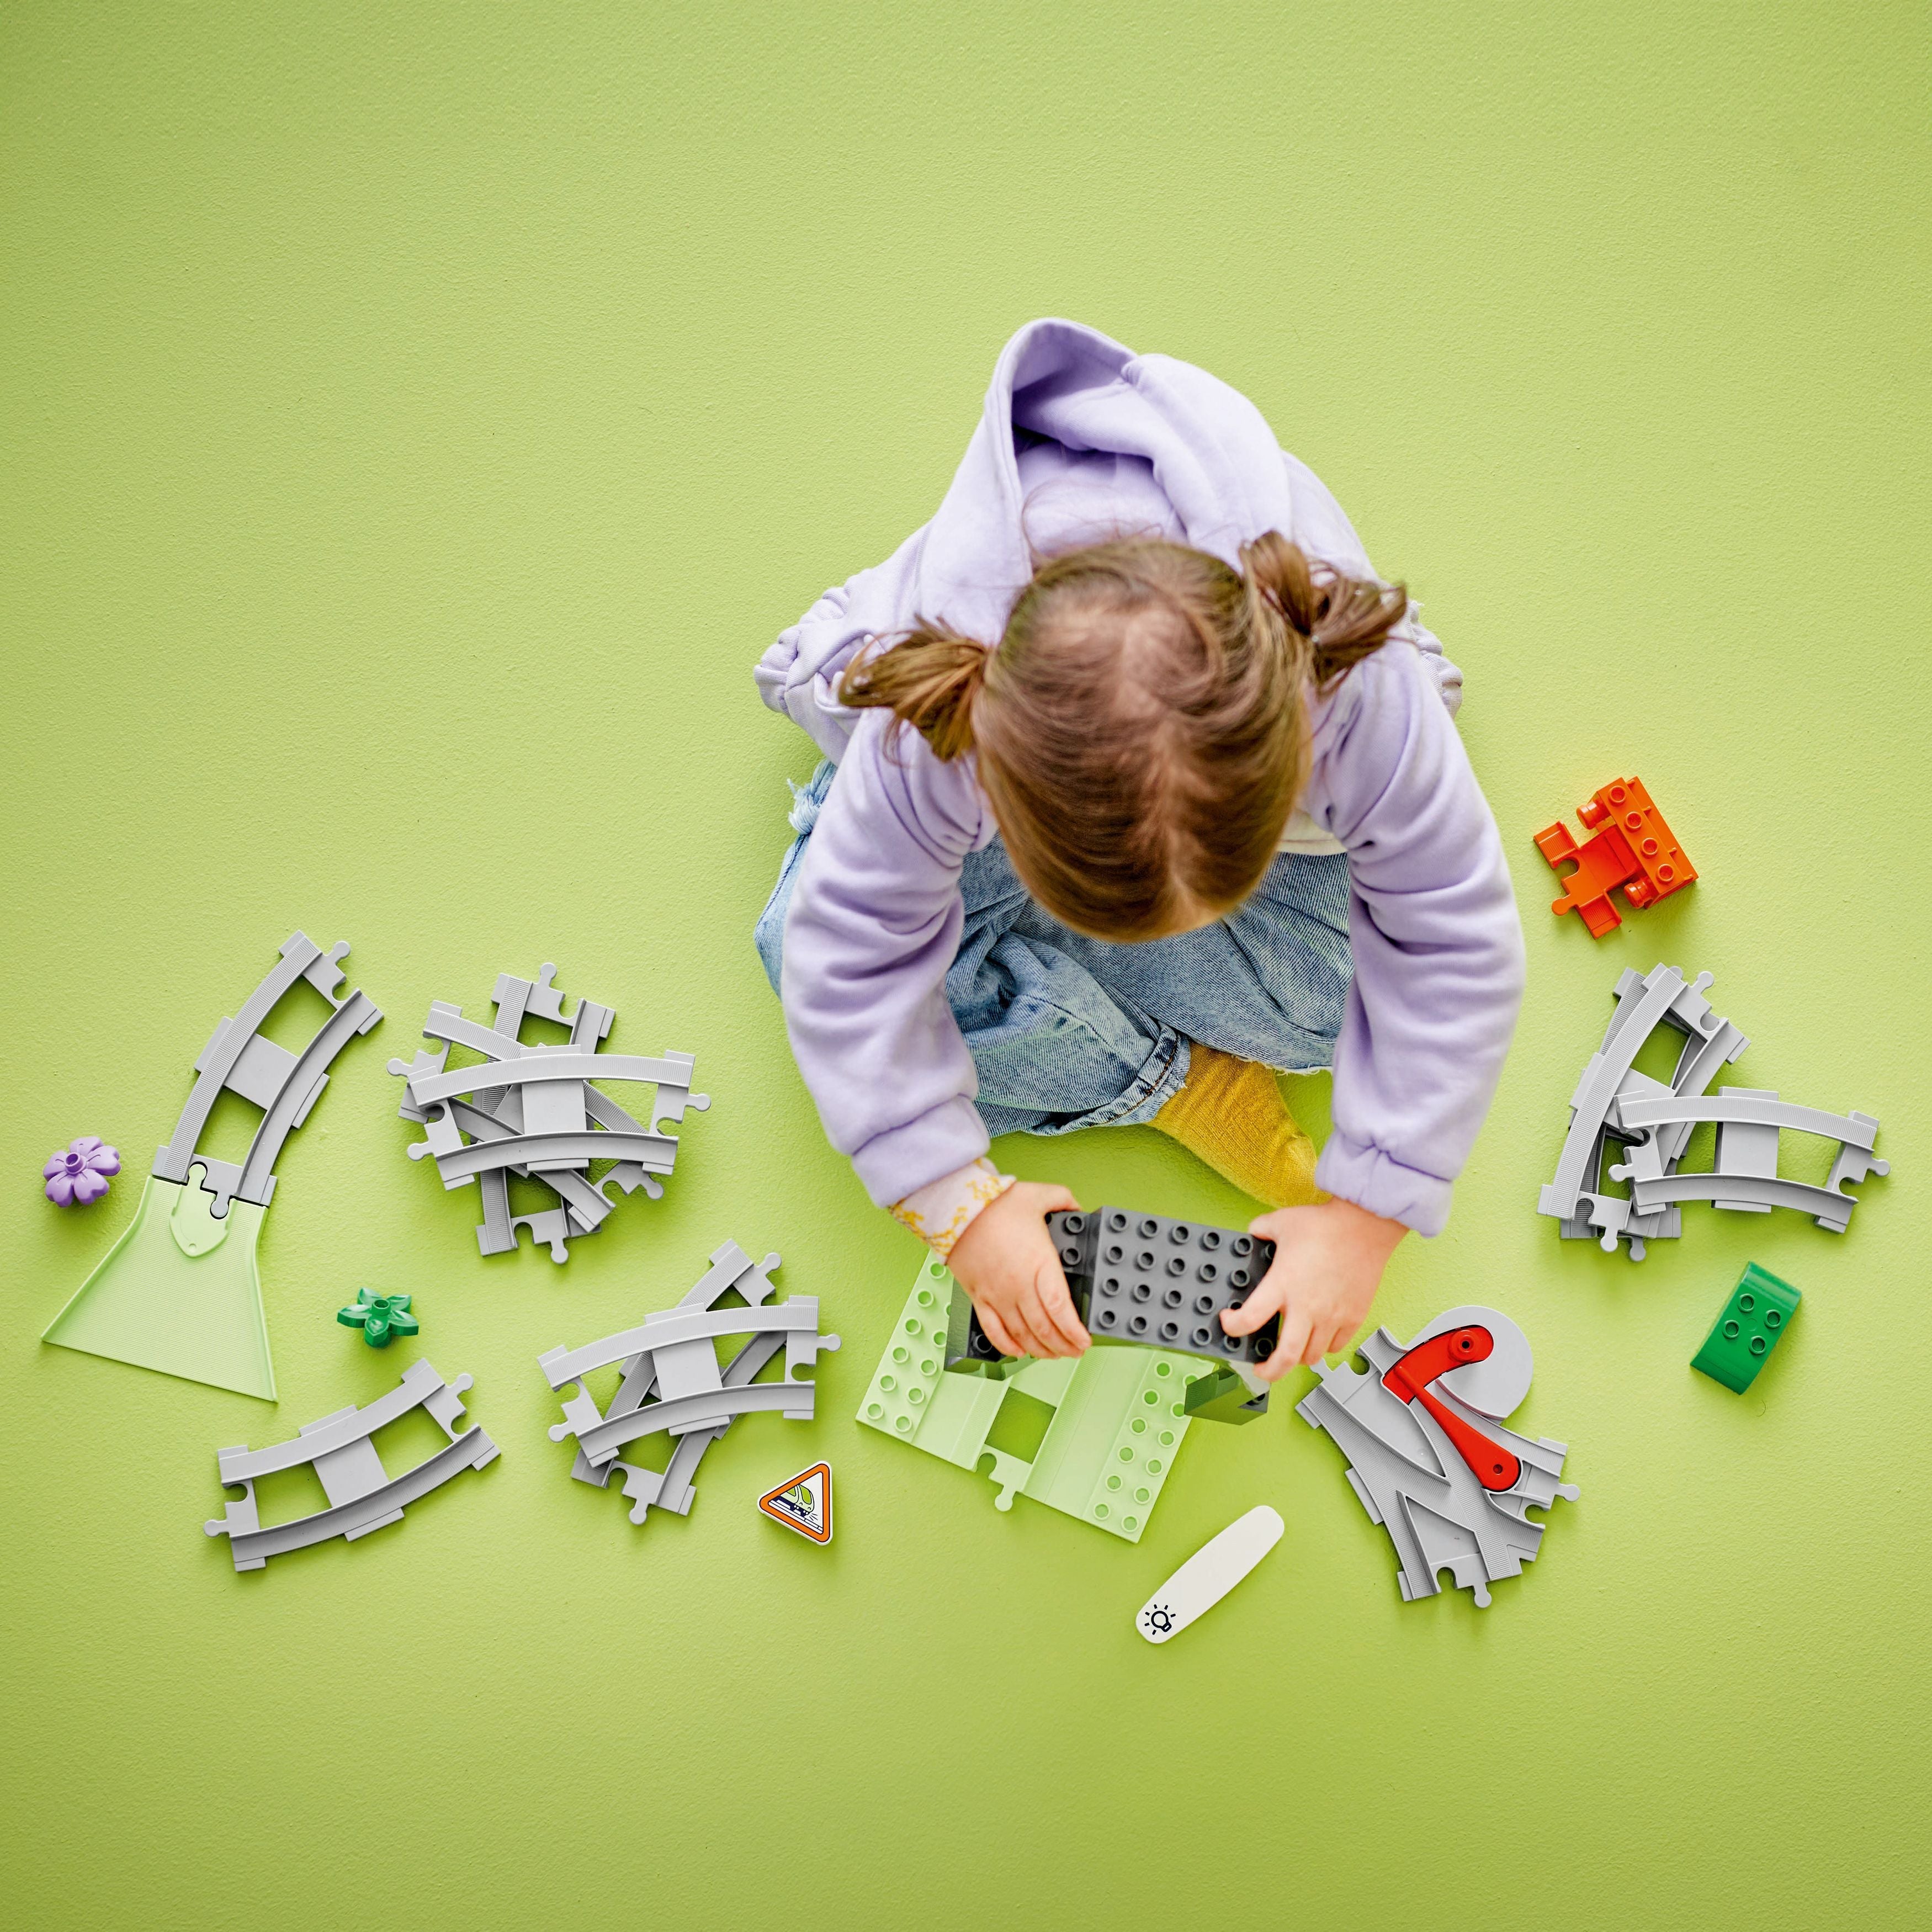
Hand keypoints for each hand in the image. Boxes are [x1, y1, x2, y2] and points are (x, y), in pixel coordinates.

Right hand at [946, 1182, 1090, 1359]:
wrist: (954, 1207)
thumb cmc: (993, 1203)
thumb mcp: (1038, 1195)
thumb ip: (1063, 1199)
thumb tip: (1075, 1207)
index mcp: (1038, 1263)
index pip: (1060, 1308)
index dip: (1074, 1331)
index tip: (1085, 1340)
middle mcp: (1018, 1285)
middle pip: (1044, 1328)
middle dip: (1064, 1345)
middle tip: (1076, 1350)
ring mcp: (996, 1294)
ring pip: (1021, 1334)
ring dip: (1040, 1350)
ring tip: (1054, 1354)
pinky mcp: (978, 1297)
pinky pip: (993, 1330)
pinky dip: (1007, 1346)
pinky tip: (1019, 1351)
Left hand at [1220, 1197, 1406, 1378]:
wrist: (1365, 1225)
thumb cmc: (1326, 1224)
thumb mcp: (1280, 1222)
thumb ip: (1259, 1231)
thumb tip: (1252, 1236)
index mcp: (1282, 1284)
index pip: (1249, 1319)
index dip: (1232, 1327)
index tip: (1229, 1323)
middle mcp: (1307, 1306)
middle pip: (1285, 1358)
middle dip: (1268, 1371)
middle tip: (1261, 1369)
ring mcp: (1332, 1315)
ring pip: (1312, 1356)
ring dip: (1297, 1356)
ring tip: (1291, 1349)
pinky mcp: (1353, 1317)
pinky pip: (1337, 1346)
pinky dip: (1325, 1347)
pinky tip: (1318, 1336)